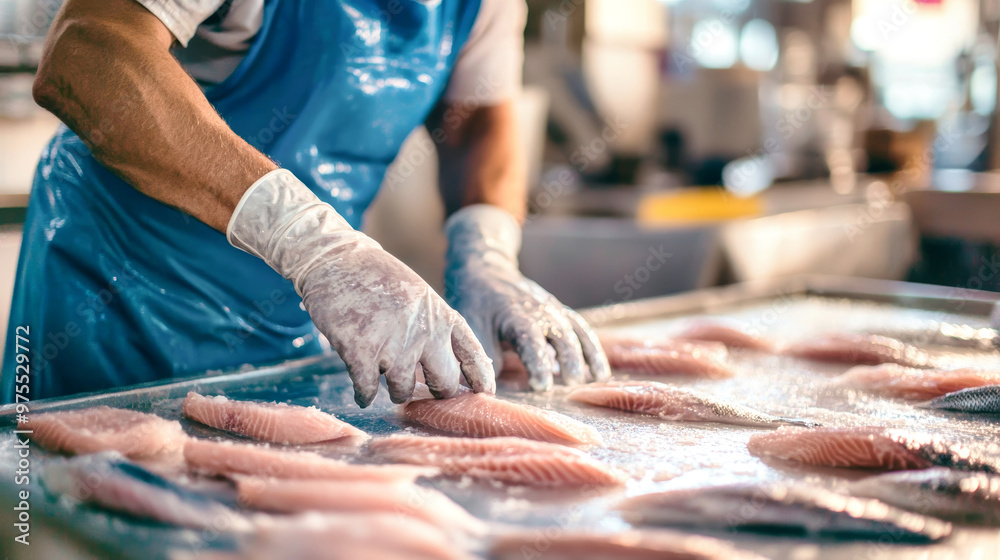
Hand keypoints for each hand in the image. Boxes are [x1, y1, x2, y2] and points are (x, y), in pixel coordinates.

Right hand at [228, 170, 493, 406]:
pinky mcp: (360, 351)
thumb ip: (437, 328)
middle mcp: (423, 331)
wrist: (336, 260)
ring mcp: (392, 343)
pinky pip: (368, 390)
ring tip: (386, 379)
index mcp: (441, 316)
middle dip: (434, 393)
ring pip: (403, 391)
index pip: (473, 355)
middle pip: (444, 384)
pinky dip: (364, 395)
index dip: (481, 379)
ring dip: (395, 392)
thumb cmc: (378, 280)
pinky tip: (362, 392)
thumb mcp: (420, 297)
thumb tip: (452, 370)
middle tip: (422, 391)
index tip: (483, 395)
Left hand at [444, 205, 609, 390]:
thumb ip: (485, 360)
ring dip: (589, 353)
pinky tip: (600, 369)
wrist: (486, 272)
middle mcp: (540, 310)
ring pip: (577, 330)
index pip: (531, 341)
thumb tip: (491, 391)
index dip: (538, 363)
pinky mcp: (560, 312)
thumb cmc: (477, 306)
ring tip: (599, 377)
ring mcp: (553, 308)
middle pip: (561, 334)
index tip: (542, 386)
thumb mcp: (473, 331)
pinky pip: (581, 329)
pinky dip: (592, 348)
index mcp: (516, 315)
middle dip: (569, 359)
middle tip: (572, 383)